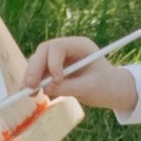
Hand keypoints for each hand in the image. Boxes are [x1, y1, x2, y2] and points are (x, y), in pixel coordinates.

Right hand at [17, 36, 137, 115]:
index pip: (58, 46)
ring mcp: (59, 58)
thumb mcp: (90, 88)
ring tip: (28, 94)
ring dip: (30, 77)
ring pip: (37, 62)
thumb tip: (45, 88)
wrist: (112, 91)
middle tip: (30, 86)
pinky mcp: (54, 69)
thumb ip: (68, 87)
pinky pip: (39, 73)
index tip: (57, 80)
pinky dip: (34, 83)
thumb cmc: (107, 87)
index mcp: (80, 46)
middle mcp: (67, 49)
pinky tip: (30, 94)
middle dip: (35, 69)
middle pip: (43, 52)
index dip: (52, 62)